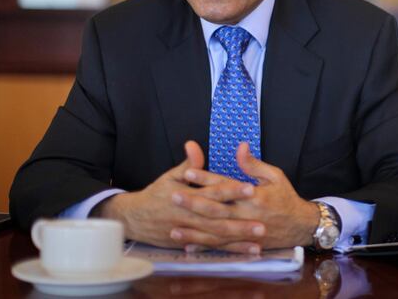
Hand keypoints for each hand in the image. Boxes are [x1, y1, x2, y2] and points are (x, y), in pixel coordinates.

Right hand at [93, 141, 261, 251]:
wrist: (134, 218)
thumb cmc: (156, 195)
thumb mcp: (171, 176)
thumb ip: (188, 164)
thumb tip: (194, 144)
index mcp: (188, 195)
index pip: (213, 192)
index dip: (232, 190)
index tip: (251, 188)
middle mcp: (189, 215)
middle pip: (218, 219)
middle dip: (241, 223)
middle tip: (262, 225)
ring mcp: (188, 232)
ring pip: (216, 237)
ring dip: (237, 241)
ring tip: (258, 242)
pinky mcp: (188, 244)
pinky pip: (211, 249)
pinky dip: (227, 251)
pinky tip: (244, 252)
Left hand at [171, 142, 320, 249]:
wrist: (301, 226)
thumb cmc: (286, 198)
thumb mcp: (275, 176)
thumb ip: (254, 164)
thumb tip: (240, 147)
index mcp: (254, 196)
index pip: (225, 185)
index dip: (206, 179)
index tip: (188, 173)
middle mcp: (248, 214)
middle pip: (216, 209)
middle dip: (193, 203)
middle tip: (173, 196)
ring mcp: (245, 232)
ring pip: (215, 231)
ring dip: (194, 230)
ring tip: (174, 227)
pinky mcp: (245, 243)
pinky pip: (222, 247)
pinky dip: (205, 247)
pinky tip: (188, 246)